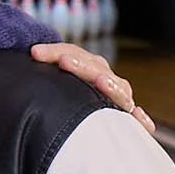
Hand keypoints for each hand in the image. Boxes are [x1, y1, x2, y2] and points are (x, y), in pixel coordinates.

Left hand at [30, 43, 152, 134]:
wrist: (78, 122)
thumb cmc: (55, 97)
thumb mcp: (50, 82)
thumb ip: (42, 68)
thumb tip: (33, 52)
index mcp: (84, 64)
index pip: (70, 53)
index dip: (54, 51)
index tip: (35, 52)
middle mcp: (103, 77)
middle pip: (94, 67)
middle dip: (80, 64)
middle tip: (64, 61)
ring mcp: (116, 95)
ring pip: (116, 87)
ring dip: (110, 85)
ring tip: (102, 82)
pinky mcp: (127, 116)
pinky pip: (136, 119)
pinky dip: (139, 119)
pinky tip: (141, 121)